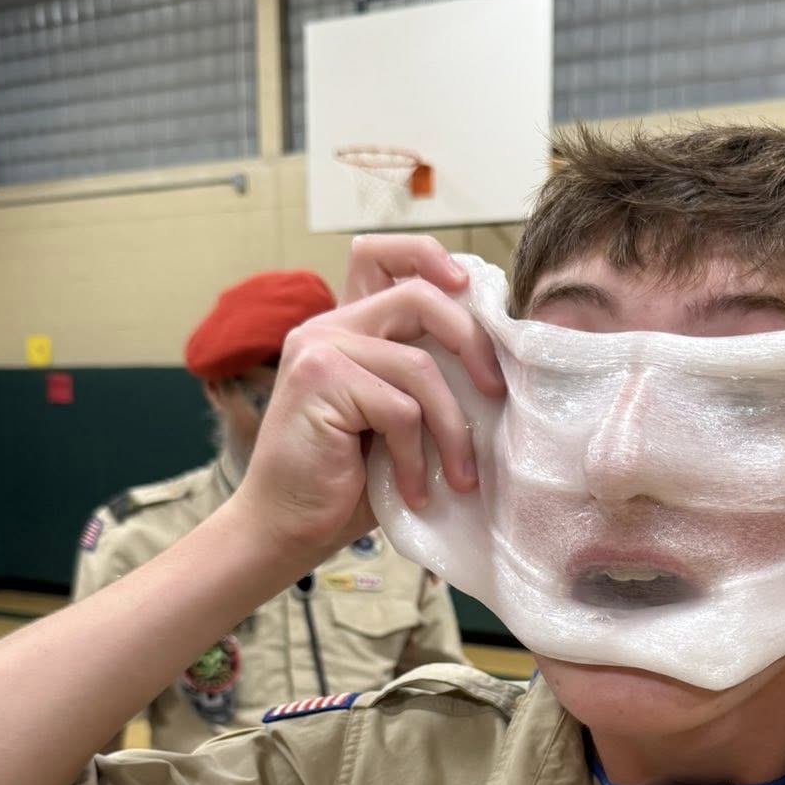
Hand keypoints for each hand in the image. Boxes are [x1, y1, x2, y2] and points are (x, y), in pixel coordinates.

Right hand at [235, 236, 504, 566]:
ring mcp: (320, 348)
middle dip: (472, 344)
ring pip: (420, 367)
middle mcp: (330, 326)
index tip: (468, 287)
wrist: (286, 529)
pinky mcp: (319, 380)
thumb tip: (498, 366)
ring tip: (459, 478)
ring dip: (451, 431)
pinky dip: (416, 458)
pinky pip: (401, 410)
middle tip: (496, 395)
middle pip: (419, 296)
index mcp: (348, 328)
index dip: (429, 256)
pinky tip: (414, 492)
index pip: (382, 256)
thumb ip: (425, 381)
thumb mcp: (399, 423)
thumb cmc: (348, 482)